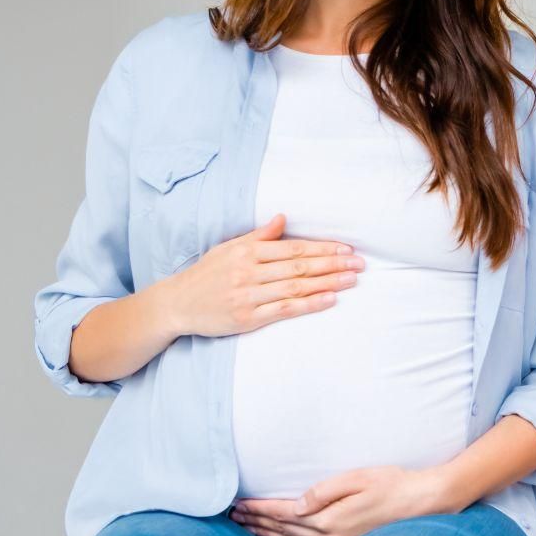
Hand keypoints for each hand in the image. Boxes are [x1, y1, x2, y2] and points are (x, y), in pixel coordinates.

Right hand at [160, 214, 362, 338]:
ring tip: (352, 279)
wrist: (175, 304)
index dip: (322, 248)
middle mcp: (248, 272)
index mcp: (246, 252)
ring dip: (327, 283)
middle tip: (359, 263)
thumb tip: (283, 218)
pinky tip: (330, 300)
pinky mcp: (247, 318)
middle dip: (332, 264)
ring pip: (295, 288)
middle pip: (299, 267)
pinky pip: (283, 310)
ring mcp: (247, 296)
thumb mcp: (228, 248)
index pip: (293, 248)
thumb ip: (258, 235)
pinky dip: (309, 305)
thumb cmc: (206, 274)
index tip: (347, 248)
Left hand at [231, 465, 449, 535]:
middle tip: (232, 513)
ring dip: (266, 535)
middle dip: (255, 520)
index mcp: (328, 517)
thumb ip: (324, 492)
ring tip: (245, 527)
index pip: (283, 513)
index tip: (238, 502)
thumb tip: (295, 505)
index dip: (258, 507)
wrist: (425, 504)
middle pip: (282, 529)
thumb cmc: (394, 485)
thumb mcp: (358, 478)